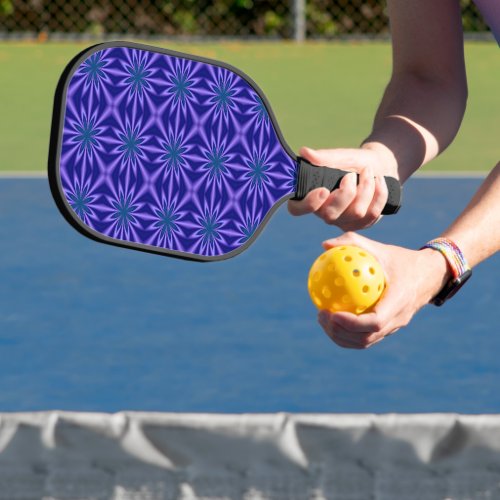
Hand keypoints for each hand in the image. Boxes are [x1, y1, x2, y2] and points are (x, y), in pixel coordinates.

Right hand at [288, 145, 397, 230]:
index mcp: (311, 196)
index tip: (323, 190)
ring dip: (366, 188)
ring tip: (368, 172)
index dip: (308, 204)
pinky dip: (379, 193)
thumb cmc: (354, 162)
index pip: (297, 209)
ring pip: (356, 213)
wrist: (379, 167)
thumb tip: (304, 152)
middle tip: (351, 174)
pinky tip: (379, 181)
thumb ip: (323, 157)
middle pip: (330, 215)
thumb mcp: (341, 156)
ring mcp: (343, 221)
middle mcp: (324, 212)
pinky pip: (372, 214)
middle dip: (346, 193)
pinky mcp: (361, 224)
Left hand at [316, 232, 450, 348]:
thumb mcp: (380, 248)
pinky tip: (332, 318)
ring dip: (341, 336)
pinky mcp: (389, 329)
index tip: (332, 313)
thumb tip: (325, 245)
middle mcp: (398, 319)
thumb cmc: (401, 260)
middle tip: (321, 315)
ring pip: (365, 342)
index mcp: (399, 301)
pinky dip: (347, 334)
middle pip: (366, 338)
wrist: (429, 275)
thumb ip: (353, 243)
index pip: (375, 322)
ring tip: (322, 319)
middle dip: (339, 332)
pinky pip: (366, 337)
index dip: (352, 323)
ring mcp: (394, 327)